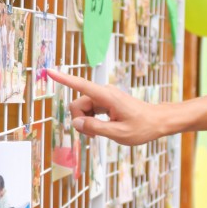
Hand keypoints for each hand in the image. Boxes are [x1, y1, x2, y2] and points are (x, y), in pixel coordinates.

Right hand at [48, 69, 166, 145]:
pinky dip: (92, 120)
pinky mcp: (106, 101)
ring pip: (83, 108)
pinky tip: (102, 129)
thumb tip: (76, 123)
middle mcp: (104, 93)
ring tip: (100, 134)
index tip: (49, 71)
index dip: (63, 78)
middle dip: (80, 120)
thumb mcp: (118, 133)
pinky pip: (90, 110)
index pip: (80, 85)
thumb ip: (95, 128)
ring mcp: (105, 96)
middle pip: (78, 104)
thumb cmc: (142, 127)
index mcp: (106, 96)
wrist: (158, 121)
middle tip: (94, 136)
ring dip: (87, 122)